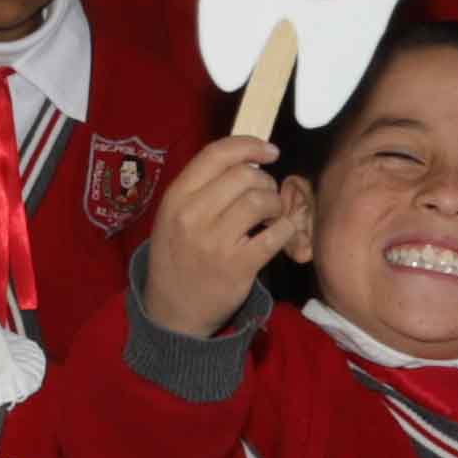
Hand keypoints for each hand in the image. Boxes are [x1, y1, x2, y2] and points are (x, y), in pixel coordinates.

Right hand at [135, 127, 310, 327]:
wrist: (173, 311)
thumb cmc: (178, 256)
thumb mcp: (174, 216)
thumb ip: (202, 187)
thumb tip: (248, 158)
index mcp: (176, 197)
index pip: (216, 154)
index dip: (249, 146)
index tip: (270, 151)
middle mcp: (193, 215)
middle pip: (244, 175)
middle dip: (265, 181)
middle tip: (265, 195)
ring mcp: (215, 241)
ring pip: (261, 200)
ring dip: (275, 204)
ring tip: (269, 216)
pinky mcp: (238, 265)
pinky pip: (275, 234)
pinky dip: (284, 229)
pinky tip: (277, 233)